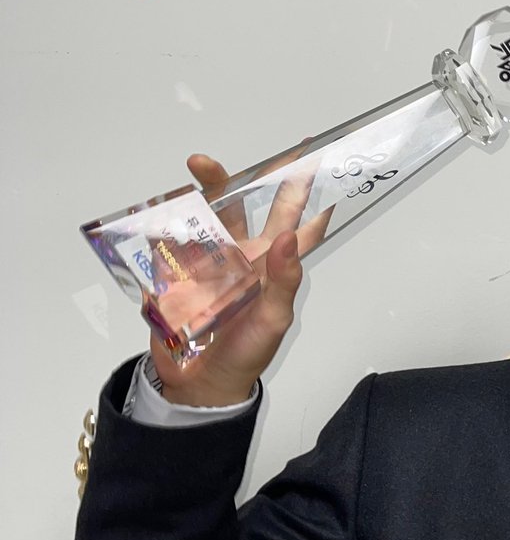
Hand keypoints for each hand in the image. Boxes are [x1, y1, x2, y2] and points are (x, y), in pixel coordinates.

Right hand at [154, 144, 332, 405]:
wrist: (201, 383)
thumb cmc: (247, 353)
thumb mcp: (274, 319)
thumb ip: (283, 280)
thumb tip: (289, 238)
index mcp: (273, 265)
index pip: (298, 225)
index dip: (308, 196)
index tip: (315, 159)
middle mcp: (243, 256)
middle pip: (247, 207)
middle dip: (243, 179)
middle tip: (227, 156)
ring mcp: (209, 261)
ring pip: (207, 215)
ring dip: (201, 192)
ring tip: (197, 167)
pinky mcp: (176, 272)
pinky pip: (169, 240)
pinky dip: (165, 223)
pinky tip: (164, 209)